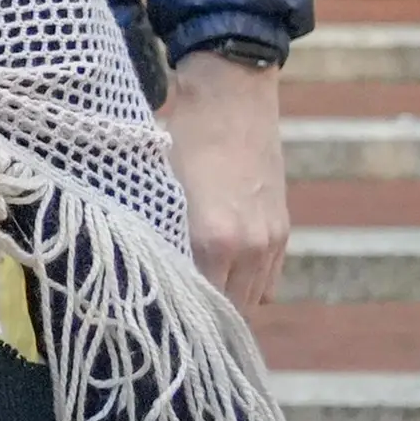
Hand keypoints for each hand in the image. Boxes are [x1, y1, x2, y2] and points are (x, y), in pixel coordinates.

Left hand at [162, 48, 290, 305]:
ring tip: (193, 302)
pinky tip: (220, 277)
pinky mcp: (282, 231)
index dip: (173, 317)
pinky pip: (267, 281)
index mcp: (211, 238)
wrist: (231, 96)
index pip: (193, 304)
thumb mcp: (157, 187)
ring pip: (250, 301)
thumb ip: (154, 235)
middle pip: (225, 312)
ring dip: (224, 303)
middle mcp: (248, 247)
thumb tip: (136, 273)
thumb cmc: (179, 137)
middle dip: (198, 316)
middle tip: (168, 318)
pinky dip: (245, 285)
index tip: (153, 324)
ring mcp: (270, 241)